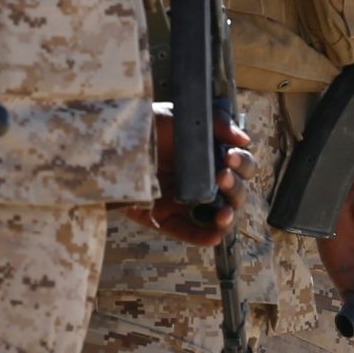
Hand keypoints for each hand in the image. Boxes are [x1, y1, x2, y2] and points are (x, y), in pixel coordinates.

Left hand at [126, 105, 250, 246]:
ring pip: (219, 215)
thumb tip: (244, 138)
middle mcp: (203, 180)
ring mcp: (186, 201)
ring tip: (223, 213)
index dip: (242, 163)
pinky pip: (190, 233)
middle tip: (222, 177)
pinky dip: (204, 236)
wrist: (109, 143)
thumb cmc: (146, 126)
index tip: (229, 156)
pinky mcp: (166, 218)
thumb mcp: (180, 116)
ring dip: (228, 216)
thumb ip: (215, 123)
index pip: (240, 165)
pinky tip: (214, 236)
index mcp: (211, 156)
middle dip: (235, 187)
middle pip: (235, 192)